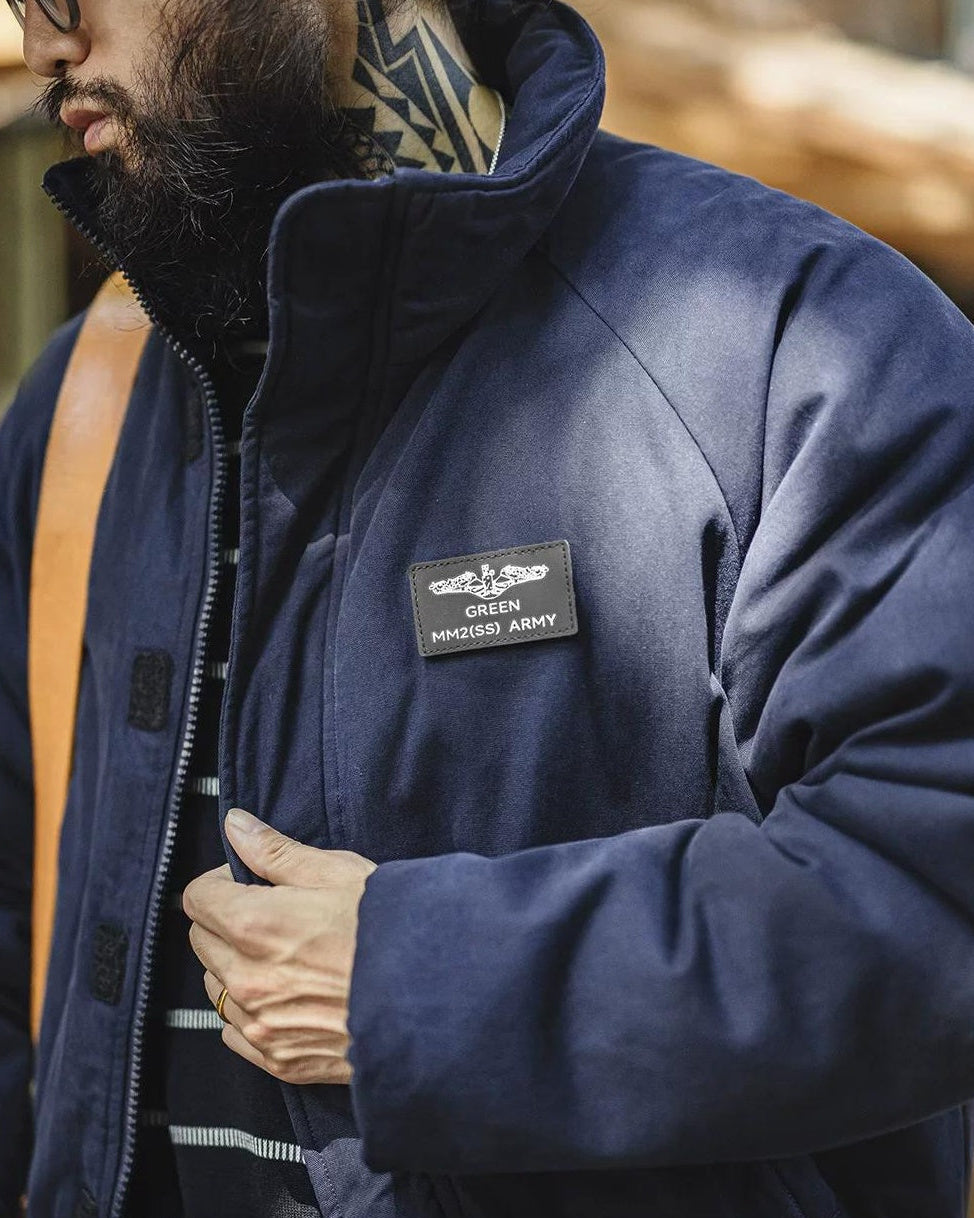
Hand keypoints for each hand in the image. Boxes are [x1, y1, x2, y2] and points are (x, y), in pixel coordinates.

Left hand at [182, 807, 376, 1085]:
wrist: (437, 997)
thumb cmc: (393, 927)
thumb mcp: (339, 873)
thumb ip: (276, 852)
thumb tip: (235, 826)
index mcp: (256, 925)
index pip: (197, 898)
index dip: (222, 881)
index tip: (251, 881)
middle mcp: (248, 979)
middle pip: (201, 941)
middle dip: (226, 921)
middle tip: (274, 913)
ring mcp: (261, 1025)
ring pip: (216, 987)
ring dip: (236, 967)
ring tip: (288, 956)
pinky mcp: (279, 1060)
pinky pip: (235, 1031)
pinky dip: (250, 1011)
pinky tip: (288, 995)